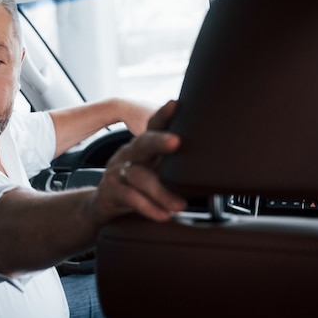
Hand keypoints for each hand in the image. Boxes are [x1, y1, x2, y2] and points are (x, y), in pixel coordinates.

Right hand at [93, 100, 186, 222]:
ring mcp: (117, 172)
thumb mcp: (155, 173)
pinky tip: (162, 214)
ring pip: (139, 176)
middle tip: (176, 141)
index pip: (154, 126)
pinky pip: (129, 197)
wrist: (102, 205)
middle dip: (159, 140)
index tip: (175, 103)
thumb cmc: (137, 187)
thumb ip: (175, 168)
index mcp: (143, 147)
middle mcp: (129, 154)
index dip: (164, 115)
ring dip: (161, 191)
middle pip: (143, 143)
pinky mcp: (109, 191)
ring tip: (179, 205)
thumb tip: (214, 170)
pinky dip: (148, 206)